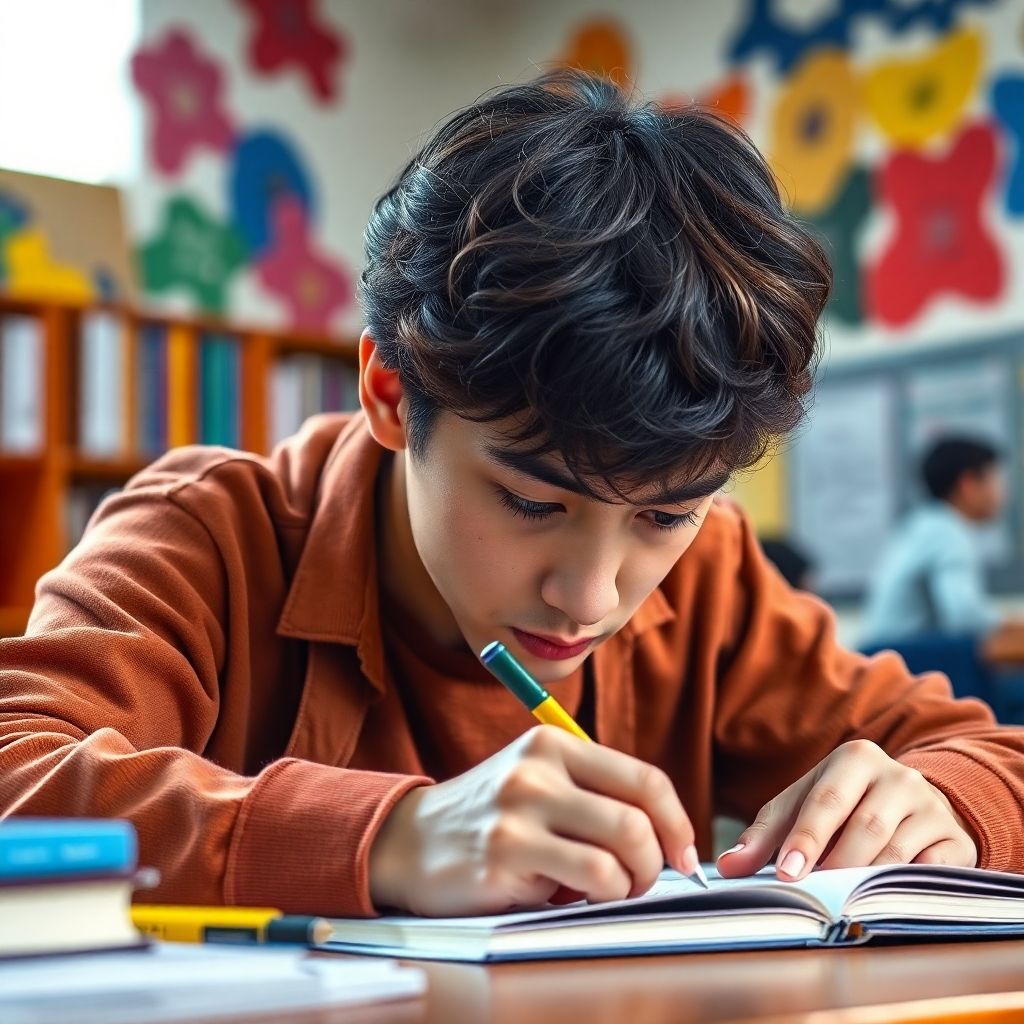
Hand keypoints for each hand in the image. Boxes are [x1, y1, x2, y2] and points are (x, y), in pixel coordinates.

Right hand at [368, 725, 697, 915]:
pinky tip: (567, 892)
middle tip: (642, 881)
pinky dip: (594, 895)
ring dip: (628, 883)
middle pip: (638, 818)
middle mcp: (538, 768)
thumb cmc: (489, 817)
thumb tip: (666, 836)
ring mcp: (520, 808)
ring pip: (620, 850)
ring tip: (607, 889)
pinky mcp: (506, 851)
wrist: (409, 840)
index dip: (678, 822)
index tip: (682, 853)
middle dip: (655, 862)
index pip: (644, 779)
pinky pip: (588, 879)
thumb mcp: (537, 782)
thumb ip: (592, 794)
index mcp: (553, 743)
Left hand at [716, 740, 977, 881]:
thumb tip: (729, 867)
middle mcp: (898, 776)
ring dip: (864, 881)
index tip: (786, 873)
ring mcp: (932, 808)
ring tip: (838, 901)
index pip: (825, 801)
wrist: (913, 804)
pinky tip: (881, 902)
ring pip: (895, 852)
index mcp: (854, 758)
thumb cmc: (846, 805)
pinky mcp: (956, 841)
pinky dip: (902, 889)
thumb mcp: (804, 807)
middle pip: (864, 826)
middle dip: (834, 863)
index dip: (805, 839)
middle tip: (810, 894)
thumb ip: (766, 834)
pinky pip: (929, 872)